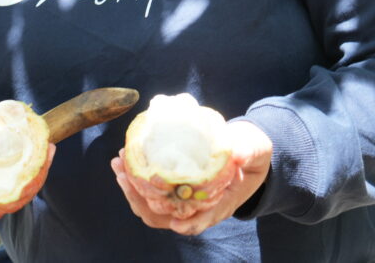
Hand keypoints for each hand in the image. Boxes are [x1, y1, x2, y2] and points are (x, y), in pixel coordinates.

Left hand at [111, 120, 271, 235]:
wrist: (243, 149)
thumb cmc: (249, 152)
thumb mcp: (255, 149)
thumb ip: (247, 151)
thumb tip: (238, 154)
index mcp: (219, 203)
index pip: (200, 221)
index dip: (188, 224)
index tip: (176, 223)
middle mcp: (196, 207)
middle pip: (164, 216)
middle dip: (140, 199)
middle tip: (124, 173)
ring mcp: (181, 199)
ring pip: (150, 207)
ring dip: (131, 189)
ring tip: (118, 164)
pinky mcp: (171, 187)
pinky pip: (148, 192)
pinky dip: (133, 179)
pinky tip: (125, 160)